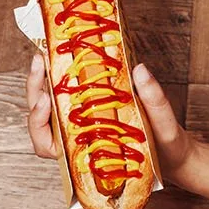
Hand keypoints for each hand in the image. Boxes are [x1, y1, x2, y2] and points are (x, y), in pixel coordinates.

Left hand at [25, 54, 198, 183]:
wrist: (172, 154)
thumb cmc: (164, 148)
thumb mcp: (163, 125)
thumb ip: (153, 99)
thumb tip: (140, 70)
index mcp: (84, 154)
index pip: (47, 144)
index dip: (39, 122)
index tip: (46, 100)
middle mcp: (76, 141)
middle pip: (41, 121)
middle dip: (36, 89)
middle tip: (40, 60)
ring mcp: (81, 126)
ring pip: (50, 107)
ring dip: (44, 80)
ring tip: (46, 54)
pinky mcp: (91, 112)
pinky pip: (68, 97)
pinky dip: (62, 78)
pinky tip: (64, 58)